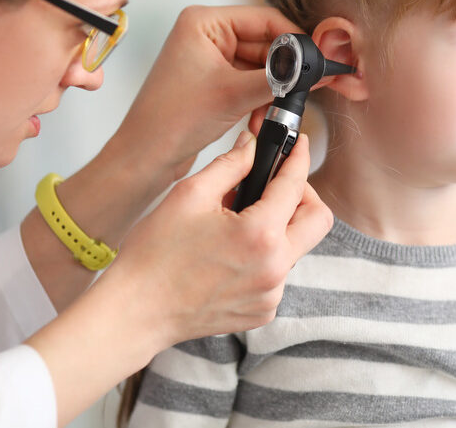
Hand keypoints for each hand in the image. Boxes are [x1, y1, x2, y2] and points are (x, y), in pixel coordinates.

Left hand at [107, 5, 301, 182]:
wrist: (145, 158)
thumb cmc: (171, 121)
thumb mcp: (234, 95)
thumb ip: (279, 77)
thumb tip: (313, 67)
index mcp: (204, 22)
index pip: (265, 19)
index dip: (295, 40)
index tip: (318, 58)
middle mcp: (207, 34)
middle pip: (265, 43)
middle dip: (283, 72)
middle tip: (304, 91)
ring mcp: (211, 58)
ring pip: (261, 66)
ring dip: (272, 91)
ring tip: (273, 113)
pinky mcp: (214, 81)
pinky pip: (250, 83)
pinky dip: (260, 100)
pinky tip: (259, 120)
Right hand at [107, 130, 331, 345]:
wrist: (136, 311)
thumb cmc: (155, 254)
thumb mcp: (190, 194)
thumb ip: (231, 163)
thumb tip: (252, 146)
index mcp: (260, 235)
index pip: (296, 184)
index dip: (298, 157)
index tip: (297, 144)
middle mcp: (275, 268)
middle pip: (318, 219)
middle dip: (303, 195)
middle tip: (274, 185)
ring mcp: (271, 294)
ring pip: (296, 247)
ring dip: (279, 228)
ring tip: (239, 221)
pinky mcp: (263, 311)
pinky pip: (278, 274)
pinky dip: (264, 257)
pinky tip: (231, 253)